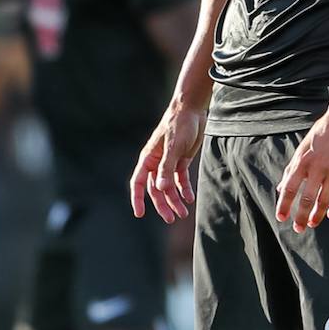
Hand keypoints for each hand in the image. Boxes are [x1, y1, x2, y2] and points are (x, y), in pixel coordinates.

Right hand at [130, 104, 205, 224]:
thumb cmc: (179, 125)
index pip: (138, 182)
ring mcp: (169, 162)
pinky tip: (189, 198)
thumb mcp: (173, 148)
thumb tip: (159, 188)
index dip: (137, 198)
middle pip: (156, 189)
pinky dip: (184, 189)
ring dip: (175, 200)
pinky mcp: (181, 160)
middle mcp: (156, 163)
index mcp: (148, 159)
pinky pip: (180, 180)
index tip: (139, 214)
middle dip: (162, 204)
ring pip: (169, 187)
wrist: (192, 110)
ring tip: (183, 213)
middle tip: (170, 219)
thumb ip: (166, 168)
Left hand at [276, 112, 328, 232]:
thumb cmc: (322, 134)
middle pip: (307, 199)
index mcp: (303, 161)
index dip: (284, 205)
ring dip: (317, 215)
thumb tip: (281, 188)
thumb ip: (292, 168)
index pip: (289, 188)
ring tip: (313, 223)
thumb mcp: (303, 148)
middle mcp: (318, 167)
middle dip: (301, 216)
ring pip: (324, 200)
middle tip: (298, 228)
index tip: (281, 218)